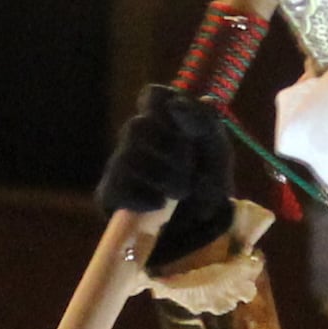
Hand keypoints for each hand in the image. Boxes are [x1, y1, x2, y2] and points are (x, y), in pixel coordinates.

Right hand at [95, 88, 243, 265]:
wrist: (200, 232)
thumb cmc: (208, 184)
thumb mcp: (217, 152)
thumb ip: (203, 122)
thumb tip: (177, 104)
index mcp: (163, 121)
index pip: (153, 96)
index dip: (168, 107)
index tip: (186, 127)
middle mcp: (136, 139)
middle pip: (138, 126)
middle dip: (170, 150)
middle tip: (188, 170)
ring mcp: (119, 165)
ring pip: (128, 156)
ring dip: (161, 176)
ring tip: (179, 192)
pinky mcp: (110, 194)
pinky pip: (118, 186)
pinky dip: (145, 197)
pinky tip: (160, 206)